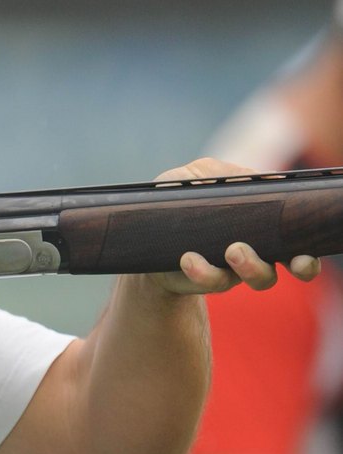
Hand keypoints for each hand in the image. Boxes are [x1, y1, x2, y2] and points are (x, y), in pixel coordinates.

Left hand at [147, 158, 320, 294]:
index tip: (304, 253)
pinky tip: (189, 259)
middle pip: (292, 266)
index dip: (307, 255)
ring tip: (233, 250)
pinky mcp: (205, 279)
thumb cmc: (181, 201)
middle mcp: (257, 252)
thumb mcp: (197, 177)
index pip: (299, 245)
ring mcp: (232, 269)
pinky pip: (212, 281)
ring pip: (258, 278)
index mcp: (264, 227)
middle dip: (295, 265)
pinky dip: (203, 271)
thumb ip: (223, 173)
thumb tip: (253, 178)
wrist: (146, 234)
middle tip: (277, 248)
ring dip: (251, 266)